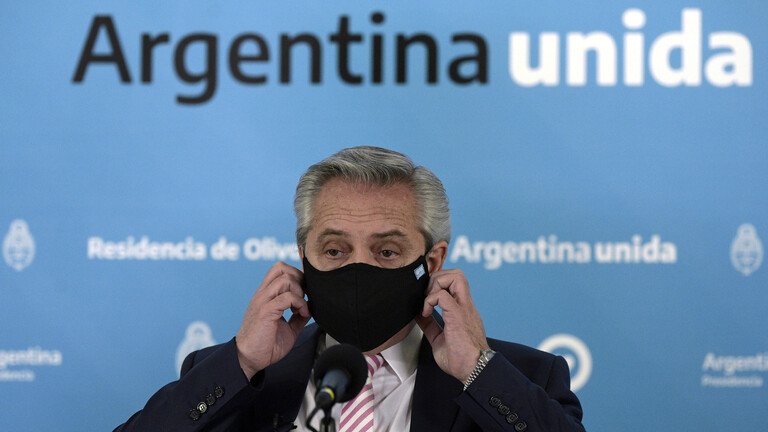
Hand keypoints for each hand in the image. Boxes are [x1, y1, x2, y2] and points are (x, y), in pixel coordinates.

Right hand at [235, 262, 310, 378]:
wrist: (249, 360)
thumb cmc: (265, 345)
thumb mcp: (288, 328)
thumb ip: (298, 316)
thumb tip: (310, 308)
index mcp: (266, 296)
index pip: (279, 270)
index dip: (297, 275)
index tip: (305, 293)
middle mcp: (263, 294)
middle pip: (282, 268)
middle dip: (299, 279)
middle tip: (304, 297)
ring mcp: (263, 301)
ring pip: (285, 278)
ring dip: (299, 291)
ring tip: (302, 307)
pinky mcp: (265, 311)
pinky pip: (287, 297)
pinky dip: (299, 303)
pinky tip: (302, 314)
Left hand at [416, 269, 489, 383]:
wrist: (474, 371)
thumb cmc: (460, 360)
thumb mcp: (439, 339)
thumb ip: (431, 325)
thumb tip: (419, 315)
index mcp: (463, 310)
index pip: (455, 282)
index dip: (438, 282)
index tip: (426, 296)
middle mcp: (465, 305)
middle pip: (457, 273)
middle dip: (437, 278)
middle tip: (426, 296)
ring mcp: (463, 309)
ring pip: (455, 276)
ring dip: (436, 284)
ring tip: (428, 301)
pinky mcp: (458, 315)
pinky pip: (442, 295)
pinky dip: (430, 300)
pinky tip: (426, 313)